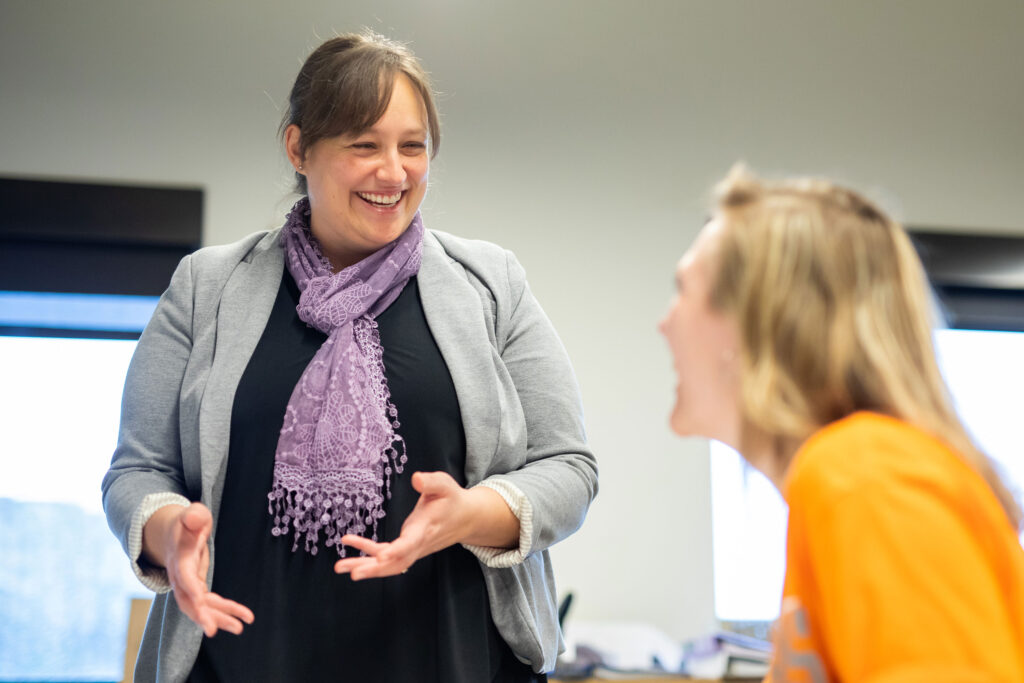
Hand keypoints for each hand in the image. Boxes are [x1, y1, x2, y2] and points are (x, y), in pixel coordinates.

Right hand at [144, 503, 253, 636]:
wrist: (176, 532)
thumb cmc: (189, 521)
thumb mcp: (193, 513)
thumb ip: (193, 515)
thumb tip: (194, 518)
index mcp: (180, 557)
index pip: (183, 575)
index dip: (190, 587)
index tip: (200, 599)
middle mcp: (180, 576)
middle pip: (187, 599)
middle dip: (200, 615)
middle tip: (214, 630)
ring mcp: (187, 585)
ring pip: (200, 607)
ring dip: (218, 618)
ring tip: (240, 627)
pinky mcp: (196, 588)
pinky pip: (209, 604)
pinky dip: (224, 611)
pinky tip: (242, 618)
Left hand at [334, 471, 517, 579]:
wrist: (465, 518)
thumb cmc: (452, 499)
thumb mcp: (445, 485)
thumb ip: (430, 482)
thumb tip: (416, 478)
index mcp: (426, 528)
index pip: (411, 543)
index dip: (396, 551)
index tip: (381, 556)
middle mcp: (419, 544)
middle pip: (396, 563)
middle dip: (374, 569)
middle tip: (352, 573)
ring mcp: (413, 550)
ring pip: (389, 565)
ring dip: (366, 567)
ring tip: (340, 567)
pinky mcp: (408, 548)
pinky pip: (387, 557)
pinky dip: (368, 553)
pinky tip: (350, 543)